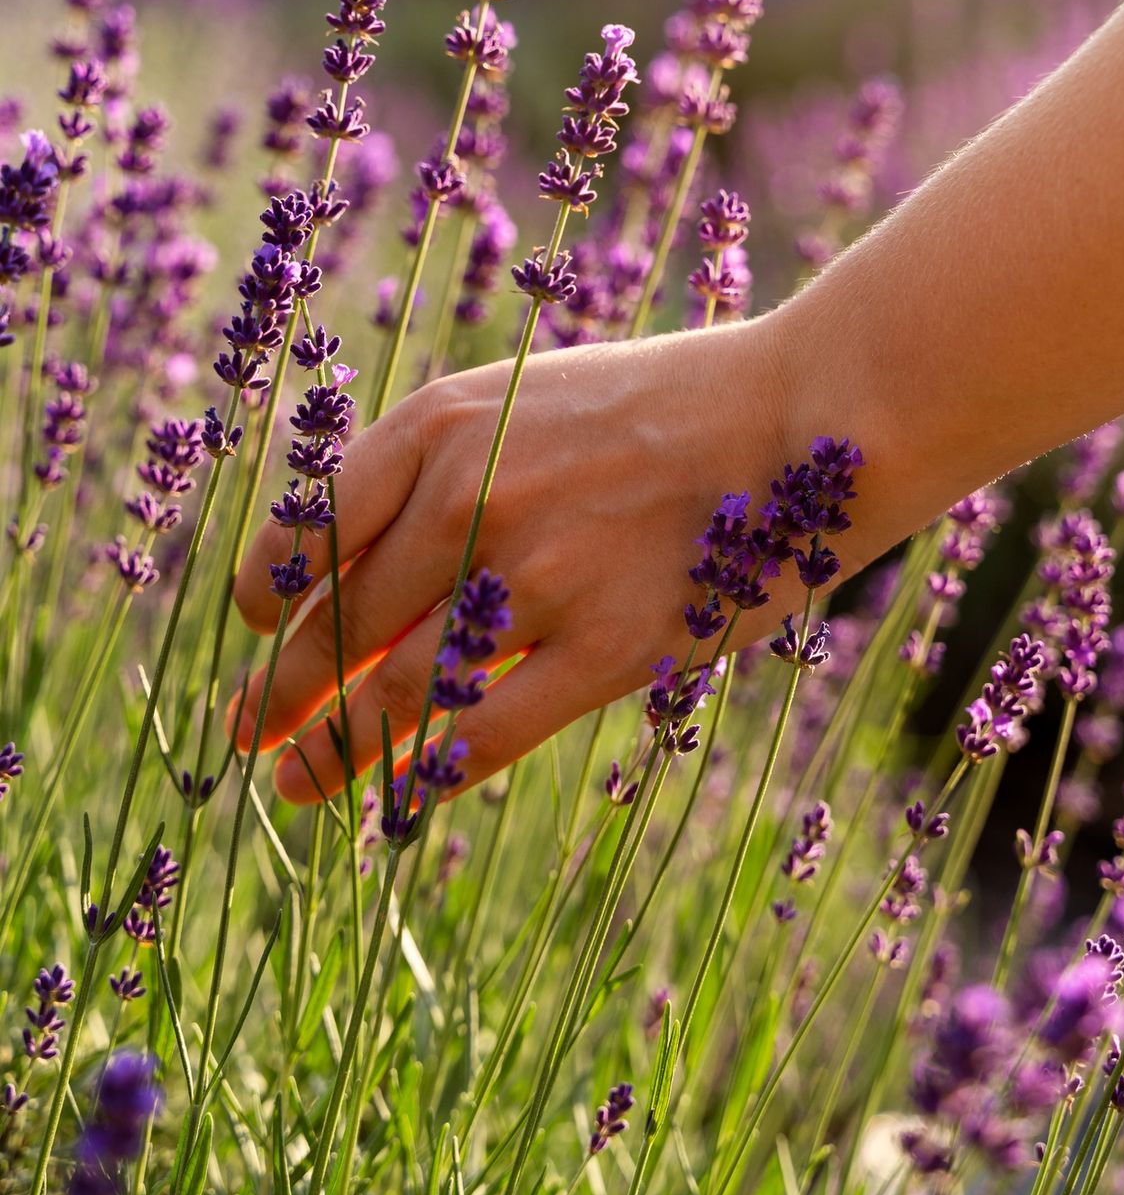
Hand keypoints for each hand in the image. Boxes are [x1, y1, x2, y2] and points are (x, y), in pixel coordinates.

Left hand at [230, 306, 879, 800]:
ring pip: (398, 692)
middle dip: (280, 689)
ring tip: (296, 786)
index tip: (253, 625)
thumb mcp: (532, 395)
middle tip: (246, 732)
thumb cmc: (667, 403)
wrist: (805, 410)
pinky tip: (401, 799)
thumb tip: (366, 565)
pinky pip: (488, 735)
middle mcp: (470, 495)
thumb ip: (446, 465)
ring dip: (334, 749)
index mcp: (444, 422)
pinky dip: (431, 775)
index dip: (263, 589)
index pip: (310, 525)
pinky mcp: (607, 647)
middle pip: (341, 621)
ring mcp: (537, 574)